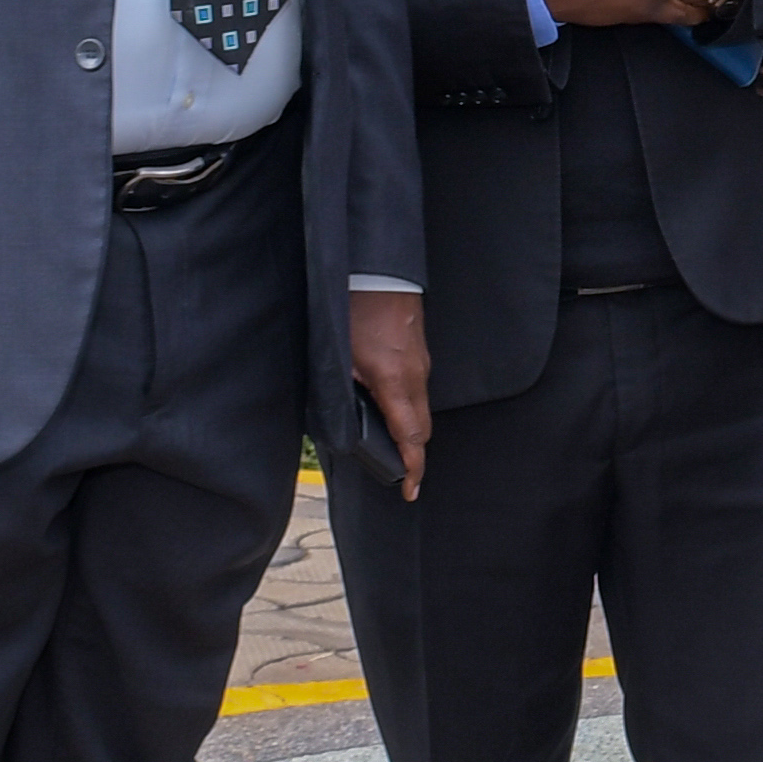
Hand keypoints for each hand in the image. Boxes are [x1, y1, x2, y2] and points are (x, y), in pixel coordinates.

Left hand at [346, 288, 432, 498]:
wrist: (378, 271)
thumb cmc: (355, 308)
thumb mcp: (340, 357)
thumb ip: (343, 391)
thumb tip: (343, 418)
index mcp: (394, 382)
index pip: (410, 438)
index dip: (412, 469)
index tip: (409, 490)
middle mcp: (415, 377)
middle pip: (421, 429)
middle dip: (411, 453)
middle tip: (396, 470)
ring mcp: (421, 364)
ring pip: (420, 409)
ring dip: (407, 428)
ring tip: (387, 439)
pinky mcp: (419, 354)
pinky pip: (418, 390)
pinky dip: (408, 406)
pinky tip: (387, 403)